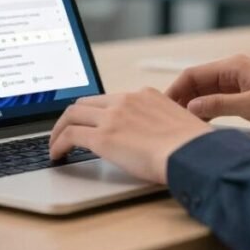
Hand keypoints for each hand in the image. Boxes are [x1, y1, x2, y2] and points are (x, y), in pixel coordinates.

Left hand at [48, 88, 212, 183]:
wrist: (193, 153)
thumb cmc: (193, 147)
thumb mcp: (177, 125)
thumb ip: (161, 124)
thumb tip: (159, 139)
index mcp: (145, 95)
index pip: (109, 99)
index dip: (94, 111)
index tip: (88, 121)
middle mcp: (126, 100)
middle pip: (85, 102)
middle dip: (72, 117)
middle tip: (64, 131)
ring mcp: (113, 117)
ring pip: (72, 115)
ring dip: (59, 130)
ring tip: (55, 145)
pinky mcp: (103, 136)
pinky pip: (70, 135)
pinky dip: (58, 144)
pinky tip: (57, 155)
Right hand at [166, 55, 249, 132]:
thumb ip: (218, 105)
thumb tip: (190, 106)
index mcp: (232, 66)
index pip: (193, 74)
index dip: (175, 90)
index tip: (163, 106)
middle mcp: (233, 71)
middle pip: (197, 83)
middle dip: (182, 99)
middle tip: (168, 118)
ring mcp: (240, 83)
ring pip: (207, 93)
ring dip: (194, 106)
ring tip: (181, 123)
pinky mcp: (247, 96)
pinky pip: (219, 101)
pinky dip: (208, 110)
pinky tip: (201, 123)